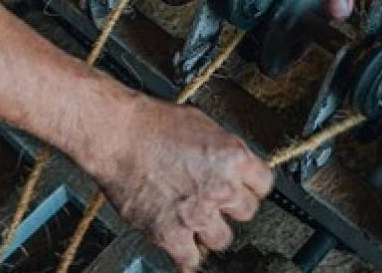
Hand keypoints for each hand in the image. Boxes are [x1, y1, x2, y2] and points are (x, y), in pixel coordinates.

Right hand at [94, 97, 271, 269]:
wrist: (117, 134)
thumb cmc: (153, 123)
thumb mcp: (203, 124)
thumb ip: (224, 151)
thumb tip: (232, 165)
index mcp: (234, 158)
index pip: (264, 184)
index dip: (249, 184)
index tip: (241, 186)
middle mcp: (222, 188)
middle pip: (246, 212)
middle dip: (230, 206)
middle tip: (212, 198)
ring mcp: (198, 214)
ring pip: (222, 239)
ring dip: (209, 230)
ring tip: (192, 216)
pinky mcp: (171, 234)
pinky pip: (191, 259)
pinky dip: (184, 252)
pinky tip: (178, 239)